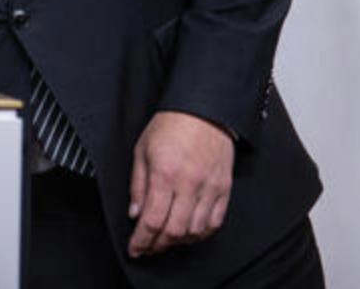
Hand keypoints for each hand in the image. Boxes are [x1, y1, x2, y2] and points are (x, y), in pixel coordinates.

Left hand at [126, 110, 233, 257]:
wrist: (204, 110)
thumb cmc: (170, 125)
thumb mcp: (141, 150)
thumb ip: (138, 185)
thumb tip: (135, 214)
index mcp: (165, 174)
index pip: (152, 220)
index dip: (142, 241)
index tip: (135, 249)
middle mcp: (189, 184)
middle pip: (174, 231)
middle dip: (157, 245)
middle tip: (147, 248)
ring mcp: (210, 188)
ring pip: (195, 231)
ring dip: (178, 242)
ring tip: (165, 240)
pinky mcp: (224, 189)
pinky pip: (215, 222)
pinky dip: (200, 234)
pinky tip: (188, 233)